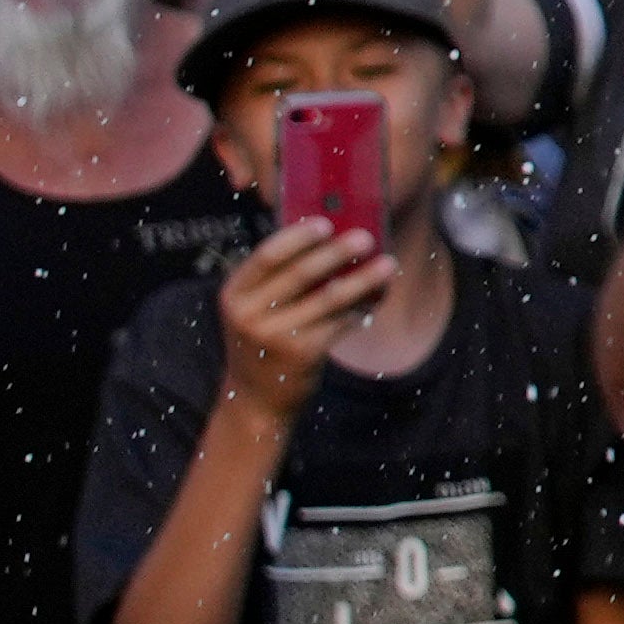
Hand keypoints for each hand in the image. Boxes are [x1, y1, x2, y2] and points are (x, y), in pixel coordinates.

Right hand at [210, 216, 384, 415]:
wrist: (254, 400)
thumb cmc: (262, 342)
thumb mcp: (254, 309)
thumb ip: (277, 279)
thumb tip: (330, 236)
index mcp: (235, 293)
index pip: (267, 256)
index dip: (298, 237)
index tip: (326, 223)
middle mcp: (249, 314)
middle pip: (301, 273)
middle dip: (337, 253)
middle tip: (366, 238)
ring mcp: (275, 335)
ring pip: (329, 298)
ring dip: (363, 280)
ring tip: (388, 265)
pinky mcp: (301, 354)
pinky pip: (340, 323)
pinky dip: (360, 309)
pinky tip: (375, 300)